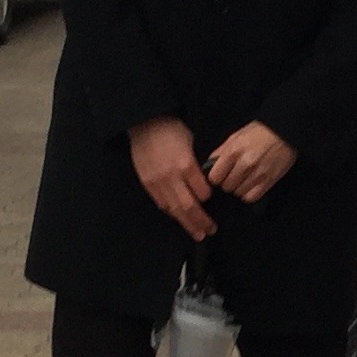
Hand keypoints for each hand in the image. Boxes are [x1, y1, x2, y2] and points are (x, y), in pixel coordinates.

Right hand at [129, 115, 214, 239]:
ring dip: (186, 223)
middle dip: (200, 221)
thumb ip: (197, 164)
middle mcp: (171, 177)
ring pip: (174, 210)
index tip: (212, 200)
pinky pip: (161, 204)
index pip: (202, 192)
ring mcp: (157, 183)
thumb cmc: (171, 129)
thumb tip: (205, 180)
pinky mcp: (147, 184)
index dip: (208, 198)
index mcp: (186, 165)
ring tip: (197, 234)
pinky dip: (172, 214)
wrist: (144, 123)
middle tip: (210, 230)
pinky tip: (179, 219)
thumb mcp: (191, 142)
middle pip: (188, 206)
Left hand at [204, 120, 295, 205]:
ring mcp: (258, 174)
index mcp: (234, 151)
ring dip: (239, 188)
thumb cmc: (260, 132)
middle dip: (227, 182)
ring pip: (238, 193)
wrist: (285, 132)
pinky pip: (251, 197)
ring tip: (244, 178)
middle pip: (226, 186)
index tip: (220, 174)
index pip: (214, 177)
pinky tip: (251, 185)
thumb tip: (210, 164)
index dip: (216, 177)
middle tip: (233, 175)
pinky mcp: (269, 181)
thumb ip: (222, 151)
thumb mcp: (236, 135)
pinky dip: (249, 194)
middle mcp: (245, 164)